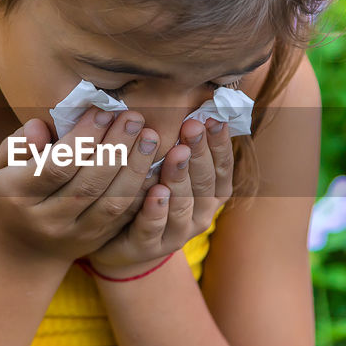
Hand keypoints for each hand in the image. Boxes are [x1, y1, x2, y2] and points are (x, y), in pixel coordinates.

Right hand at [0, 105, 161, 265]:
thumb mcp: (2, 165)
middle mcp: (47, 220)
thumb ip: (19, 144)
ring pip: (112, 202)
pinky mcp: (96, 241)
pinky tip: (154, 165)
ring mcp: (74, 234)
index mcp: (18, 195)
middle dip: (116, 148)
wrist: (23, 247)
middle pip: (88, 184)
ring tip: (150, 137)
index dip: (83, 138)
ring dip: (135, 168)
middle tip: (134, 118)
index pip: (56, 165)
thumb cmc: (13, 190)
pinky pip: (125, 217)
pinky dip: (142, 190)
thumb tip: (39, 125)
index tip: (102, 112)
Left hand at [82, 116, 233, 278]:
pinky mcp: (150, 246)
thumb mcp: (170, 169)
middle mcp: (201, 214)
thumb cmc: (151, 194)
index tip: (213, 117)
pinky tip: (155, 192)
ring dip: (180, 178)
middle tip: (192, 126)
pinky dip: (156, 211)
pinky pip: (154, 228)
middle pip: (204, 183)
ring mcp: (178, 233)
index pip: (222, 166)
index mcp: (212, 194)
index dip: (219, 143)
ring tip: (176, 154)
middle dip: (199, 153)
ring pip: (182, 205)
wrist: (123, 243)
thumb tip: (196, 99)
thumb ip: (183, 144)